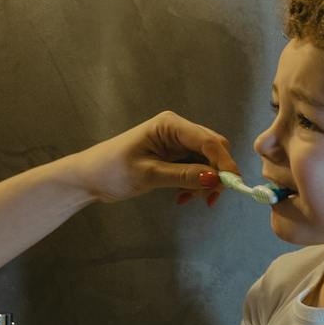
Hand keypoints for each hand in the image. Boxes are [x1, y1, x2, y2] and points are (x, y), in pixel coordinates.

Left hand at [66, 111, 236, 205]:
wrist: (90, 176)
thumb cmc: (112, 169)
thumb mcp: (149, 174)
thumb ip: (184, 176)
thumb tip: (215, 179)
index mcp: (170, 125)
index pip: (208, 141)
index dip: (224, 163)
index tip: (233, 185)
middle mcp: (177, 130)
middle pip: (213, 149)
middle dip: (216, 174)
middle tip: (209, 199)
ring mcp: (177, 142)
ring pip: (207, 161)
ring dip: (205, 182)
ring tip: (188, 200)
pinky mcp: (174, 156)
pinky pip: (196, 168)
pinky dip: (195, 184)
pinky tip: (183, 197)